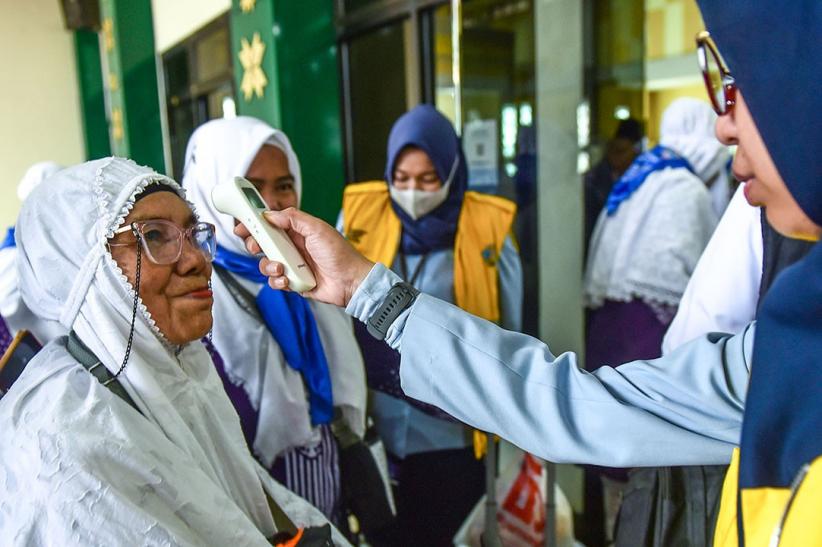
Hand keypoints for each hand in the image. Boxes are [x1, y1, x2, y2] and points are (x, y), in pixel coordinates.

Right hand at [234, 208, 374, 306]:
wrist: (351, 282)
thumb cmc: (339, 254)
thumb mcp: (317, 229)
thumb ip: (293, 218)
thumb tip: (270, 214)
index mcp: (297, 231)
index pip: (270, 224)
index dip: (255, 224)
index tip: (242, 226)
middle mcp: (292, 247)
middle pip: (263, 244)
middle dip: (255, 245)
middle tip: (255, 247)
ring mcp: (292, 265)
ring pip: (266, 264)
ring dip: (268, 266)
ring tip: (281, 268)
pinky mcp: (293, 282)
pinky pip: (275, 281)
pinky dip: (278, 281)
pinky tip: (288, 280)